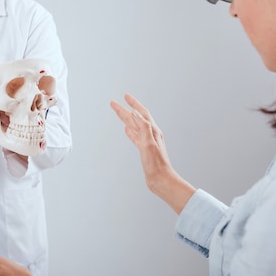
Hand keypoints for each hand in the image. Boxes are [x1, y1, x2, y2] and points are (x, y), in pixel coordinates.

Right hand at [110, 93, 195, 213]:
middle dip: (125, 109)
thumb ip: (143, 127)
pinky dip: (130, 131)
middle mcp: (150, 134)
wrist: (161, 180)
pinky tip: (127, 129)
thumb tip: (136, 113)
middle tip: (114, 103)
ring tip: (119, 112)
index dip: (133, 103)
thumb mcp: (149, 144)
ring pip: (134, 126)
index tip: (125, 96)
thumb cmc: (157, 165)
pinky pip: (135, 136)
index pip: (141, 113)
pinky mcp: (144, 150)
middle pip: (135, 118)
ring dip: (126, 118)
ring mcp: (147, 142)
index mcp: (152, 131)